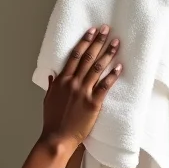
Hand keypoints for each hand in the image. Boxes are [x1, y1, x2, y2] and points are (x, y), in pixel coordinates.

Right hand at [41, 25, 121, 146]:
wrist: (57, 138)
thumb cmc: (52, 120)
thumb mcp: (48, 100)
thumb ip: (52, 86)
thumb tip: (52, 75)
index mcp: (61, 80)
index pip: (74, 56)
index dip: (84, 42)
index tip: (91, 31)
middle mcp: (72, 83)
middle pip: (88, 58)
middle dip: (98, 42)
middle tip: (106, 29)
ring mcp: (83, 92)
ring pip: (97, 68)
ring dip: (108, 53)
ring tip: (116, 42)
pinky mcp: (93, 103)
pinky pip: (105, 86)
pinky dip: (113, 75)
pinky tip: (120, 66)